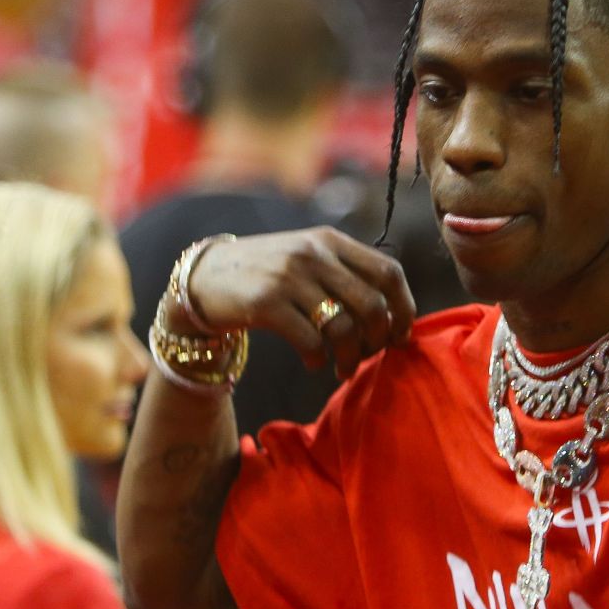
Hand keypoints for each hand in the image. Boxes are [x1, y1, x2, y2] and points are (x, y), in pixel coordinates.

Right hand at [184, 228, 416, 379]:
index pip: (388, 272)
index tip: (401, 335)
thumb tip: (393, 314)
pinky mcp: (265, 303)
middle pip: (372, 305)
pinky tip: (315, 362)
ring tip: (343, 368)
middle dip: (378, 340)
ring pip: (344, 328)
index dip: (404, 308)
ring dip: (350, 358)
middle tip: (370, 356)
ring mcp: (288, 277)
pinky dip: (320, 360)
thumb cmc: (266, 274)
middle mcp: (313, 253)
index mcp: (330, 240)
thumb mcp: (307, 257)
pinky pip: (311, 342)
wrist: (204, 278)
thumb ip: (345, 274)